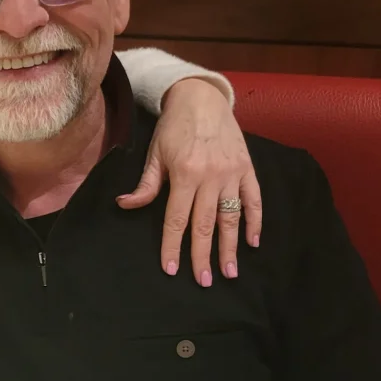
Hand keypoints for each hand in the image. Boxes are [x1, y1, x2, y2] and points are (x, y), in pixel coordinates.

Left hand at [117, 78, 261, 286]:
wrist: (202, 98)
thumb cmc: (174, 126)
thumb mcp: (155, 153)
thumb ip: (146, 184)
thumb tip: (125, 205)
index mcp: (185, 173)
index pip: (177, 219)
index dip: (173, 245)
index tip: (172, 269)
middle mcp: (211, 176)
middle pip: (205, 224)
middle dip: (203, 256)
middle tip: (204, 281)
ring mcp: (232, 173)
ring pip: (232, 217)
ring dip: (231, 246)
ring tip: (230, 272)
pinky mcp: (248, 168)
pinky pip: (254, 199)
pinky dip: (255, 221)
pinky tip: (253, 242)